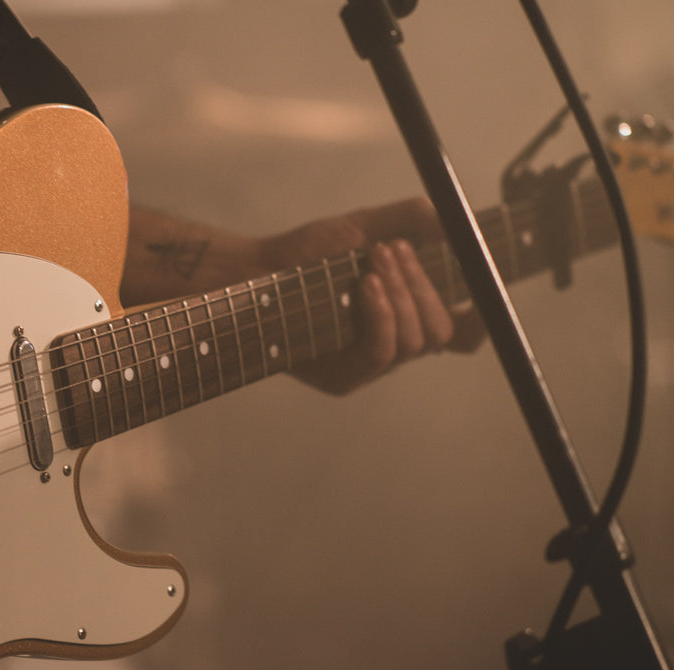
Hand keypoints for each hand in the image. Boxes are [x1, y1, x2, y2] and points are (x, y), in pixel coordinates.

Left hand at [258, 197, 484, 394]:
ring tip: (371, 264)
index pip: (462, 333)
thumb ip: (415, 219)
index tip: (484, 285)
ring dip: (401, 295)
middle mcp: (393, 343)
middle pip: (444, 332)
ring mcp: (368, 365)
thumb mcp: (366, 226)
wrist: (256, 273)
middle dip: (426, 285)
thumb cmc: (306, 254)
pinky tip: (365, 288)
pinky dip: (382, 315)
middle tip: (393, 251)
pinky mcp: (343, 378)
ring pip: (417, 341)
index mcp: (406, 315)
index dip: (482, 317)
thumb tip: (461, 222)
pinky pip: (384, 354)